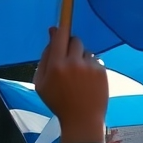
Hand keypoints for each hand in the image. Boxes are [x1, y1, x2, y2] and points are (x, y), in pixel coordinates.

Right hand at [34, 26, 107, 142]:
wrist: (82, 118)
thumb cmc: (58, 101)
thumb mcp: (41, 82)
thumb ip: (44, 58)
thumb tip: (52, 35)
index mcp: (56, 65)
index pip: (59, 37)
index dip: (60, 29)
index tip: (60, 23)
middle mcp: (74, 63)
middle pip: (74, 40)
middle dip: (71, 45)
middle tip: (68, 58)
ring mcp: (90, 66)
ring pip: (86, 51)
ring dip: (81, 57)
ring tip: (78, 76)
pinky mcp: (102, 70)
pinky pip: (95, 60)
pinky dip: (91, 66)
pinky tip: (87, 81)